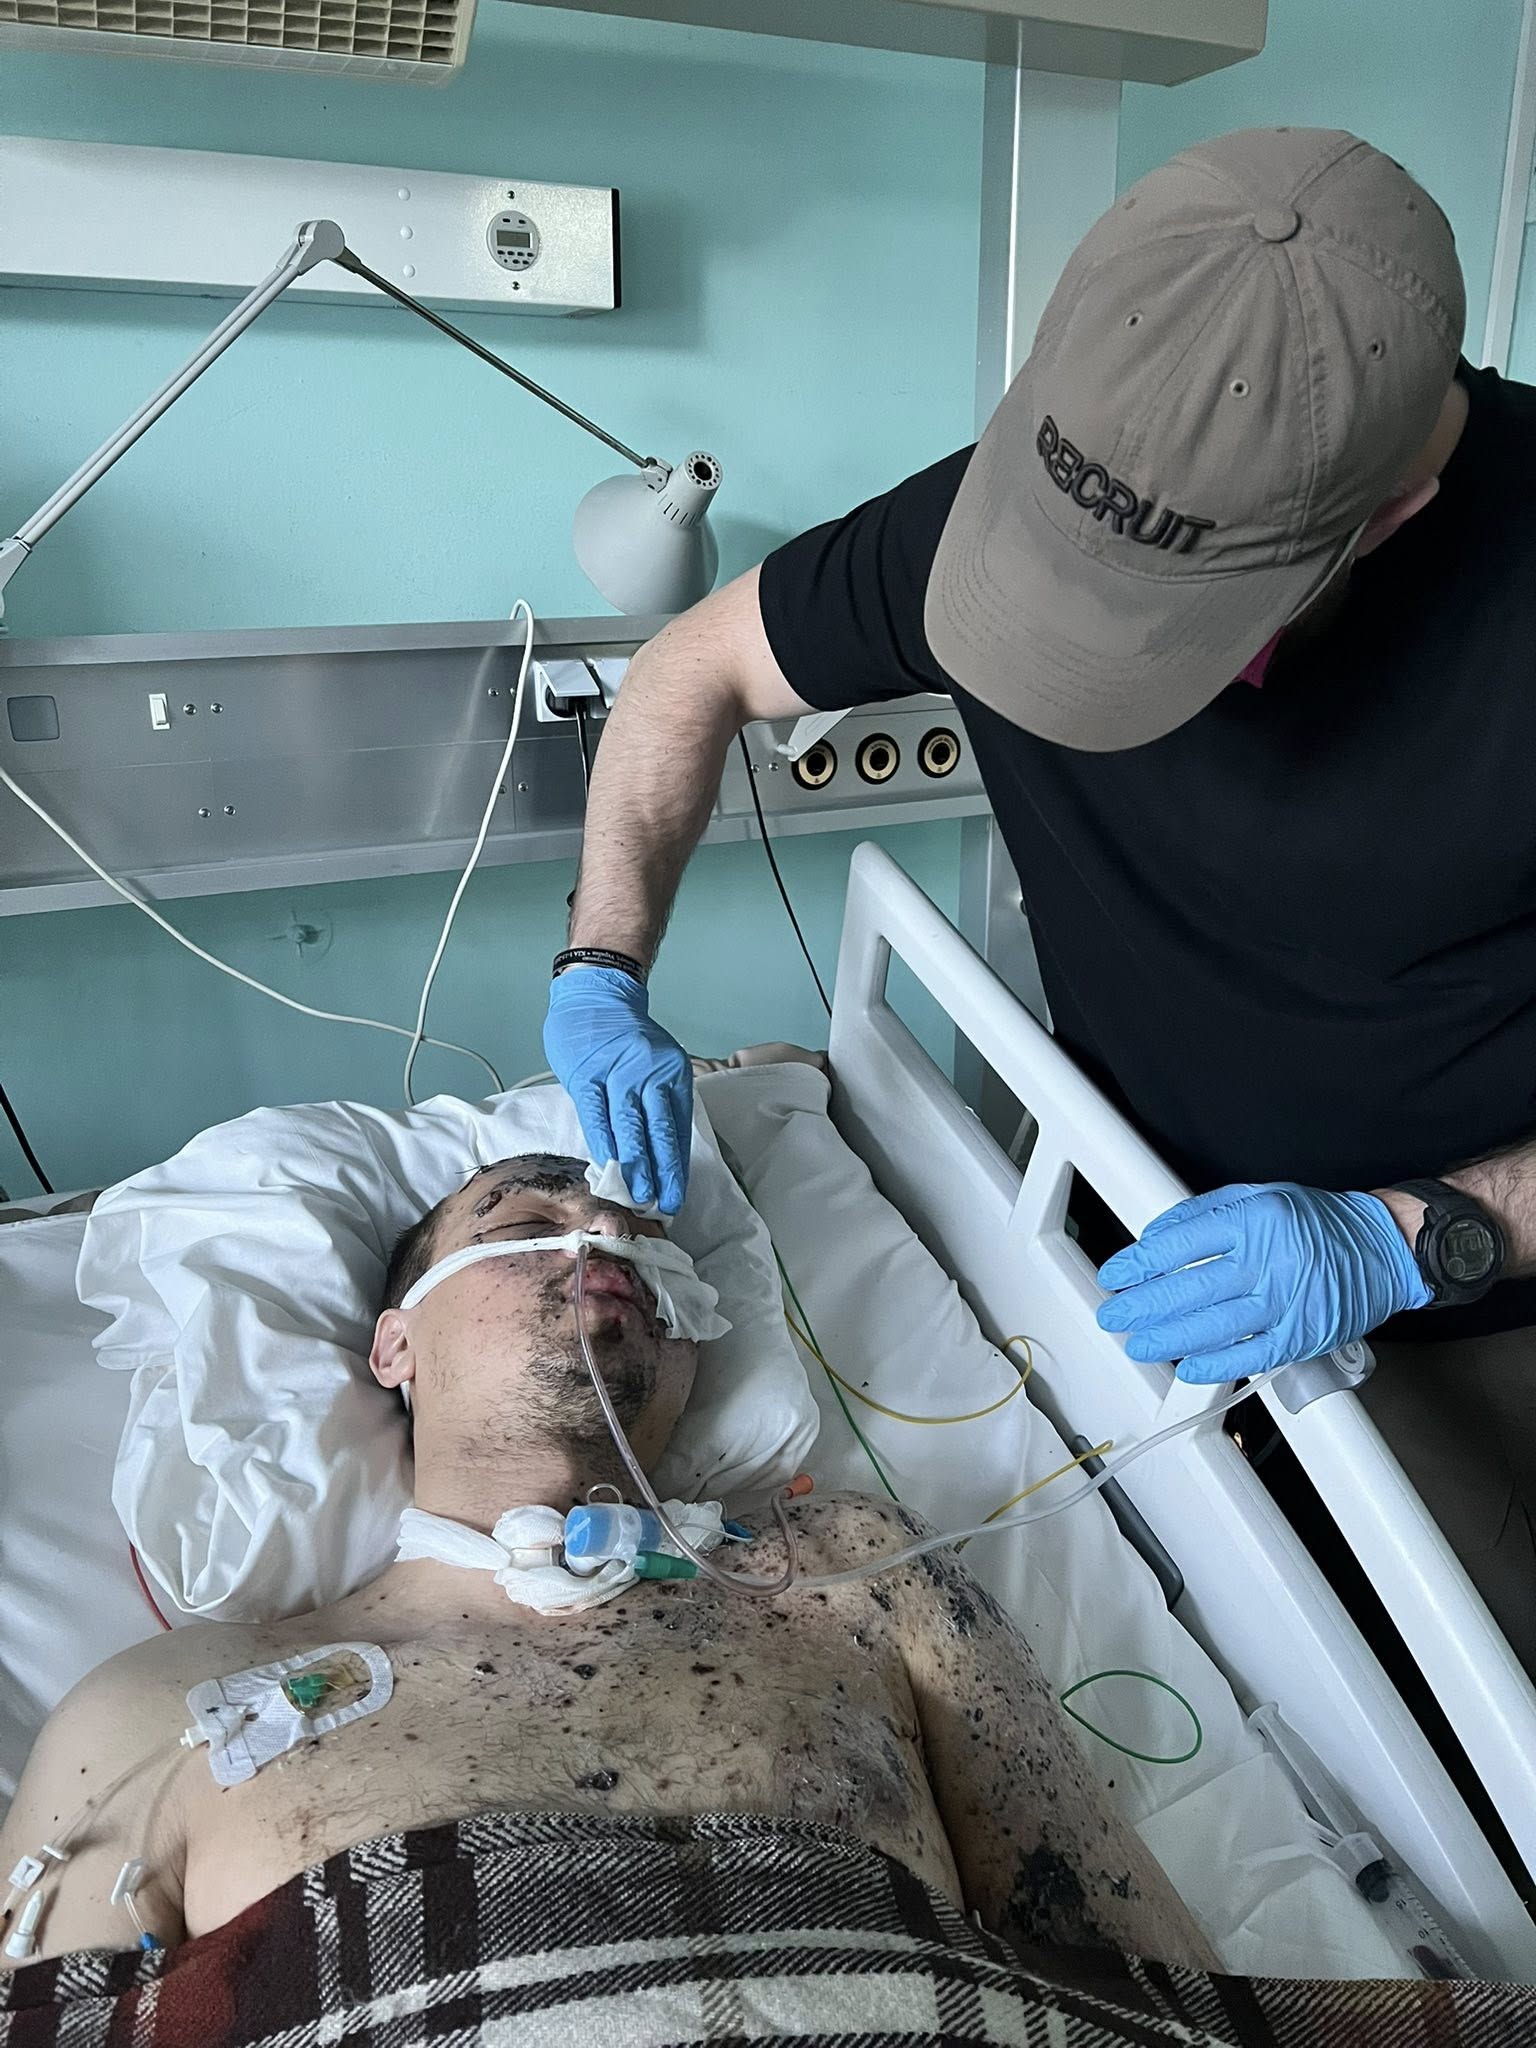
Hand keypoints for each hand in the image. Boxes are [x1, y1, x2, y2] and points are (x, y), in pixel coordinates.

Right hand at [543, 968, 692, 1213]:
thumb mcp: (654, 1065)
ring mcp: (619, 1073)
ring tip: (640, 1196)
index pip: (678, 1129)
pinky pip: (598, 1116)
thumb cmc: (625, 1039)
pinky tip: (609, 1166)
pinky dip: (605, 1143)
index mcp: (673, 1074)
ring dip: (636, 1166)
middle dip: (663, 1173)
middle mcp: (651, 1073)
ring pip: (631, 1128)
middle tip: (665, 1205)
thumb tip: (654, 1155)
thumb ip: (657, 1104)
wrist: (595, 997)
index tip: (676, 1194)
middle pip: (659, 1131)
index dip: (676, 1166)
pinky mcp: (589, 1075)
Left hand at [1095, 1182, 1431, 1383]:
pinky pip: (1250, 1356)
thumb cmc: (1320, 1222)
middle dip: (1140, 1306)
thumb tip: (1156, 1235)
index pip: (1179, 1244)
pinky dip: (1215, 1365)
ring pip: (1212, 1327)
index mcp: (1253, 1220)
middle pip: (1188, 1290)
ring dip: (1166, 1339)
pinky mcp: (1301, 1336)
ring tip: (1137, 1344)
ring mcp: (1285, 1302)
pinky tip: (1188, 1367)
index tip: (1116, 1275)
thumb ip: (1204, 1212)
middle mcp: (1267, 1261)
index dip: (1138, 1263)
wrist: (1384, 1248)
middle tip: (1113, 1315)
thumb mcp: (1259, 1194)